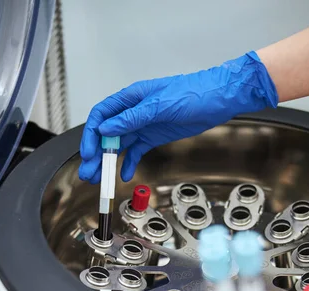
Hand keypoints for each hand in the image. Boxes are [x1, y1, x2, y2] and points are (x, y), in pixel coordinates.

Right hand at [79, 51, 277, 183]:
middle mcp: (134, 112)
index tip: (89, 154)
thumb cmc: (194, 93)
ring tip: (100, 179)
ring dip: (108, 162)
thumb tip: (107, 128)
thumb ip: (132, 118)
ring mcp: (143, 125)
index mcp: (131, 98)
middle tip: (89, 173)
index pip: (102, 116)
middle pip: (107, 134)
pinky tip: (124, 175)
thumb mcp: (160, 105)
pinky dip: (129, 163)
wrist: (218, 99)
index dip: (92, 135)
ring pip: (119, 146)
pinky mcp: (154, 136)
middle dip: (96, 154)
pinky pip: (136, 152)